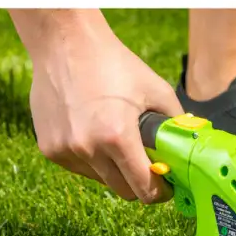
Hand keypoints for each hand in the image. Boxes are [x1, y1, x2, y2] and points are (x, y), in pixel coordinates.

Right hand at [19, 11, 182, 203]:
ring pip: (101, 181)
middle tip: (147, 166)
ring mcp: (65, 151)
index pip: (144, 189)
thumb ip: (175, 125)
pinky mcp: (49, 149)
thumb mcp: (157, 90)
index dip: (160, 192)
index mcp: (117, 137)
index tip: (166, 186)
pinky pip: (80, 168)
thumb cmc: (115, 64)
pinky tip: (93, 132)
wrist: (65, 43)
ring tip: (116, 140)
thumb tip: (187, 150)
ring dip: (114, 170)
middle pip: (123, 191)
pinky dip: (92, 160)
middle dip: (139, 183)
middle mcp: (88, 149)